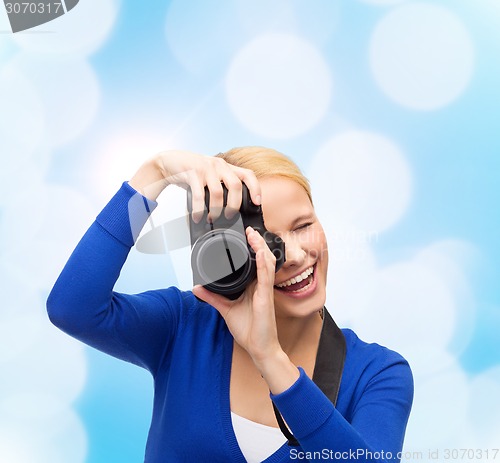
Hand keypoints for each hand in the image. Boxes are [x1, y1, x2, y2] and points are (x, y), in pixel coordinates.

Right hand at [129, 150, 260, 221]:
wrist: (168, 162)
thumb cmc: (192, 172)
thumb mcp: (210, 175)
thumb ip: (222, 185)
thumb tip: (233, 207)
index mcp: (226, 166)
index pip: (248, 174)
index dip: (256, 188)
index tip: (257, 203)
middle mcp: (219, 165)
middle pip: (236, 186)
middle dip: (234, 205)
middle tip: (229, 216)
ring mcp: (206, 168)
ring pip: (218, 193)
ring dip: (216, 210)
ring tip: (212, 218)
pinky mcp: (192, 173)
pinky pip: (199, 195)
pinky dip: (199, 209)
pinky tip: (198, 217)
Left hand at [193, 226, 280, 362]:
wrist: (259, 348)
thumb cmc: (249, 330)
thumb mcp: (226, 309)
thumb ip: (212, 297)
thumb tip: (196, 287)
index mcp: (254, 286)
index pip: (255, 262)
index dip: (253, 248)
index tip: (245, 235)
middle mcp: (261, 285)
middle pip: (262, 258)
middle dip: (257, 242)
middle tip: (249, 229)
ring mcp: (265, 290)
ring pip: (266, 263)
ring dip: (260, 247)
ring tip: (253, 234)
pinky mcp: (266, 297)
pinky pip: (266, 277)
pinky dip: (263, 264)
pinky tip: (260, 254)